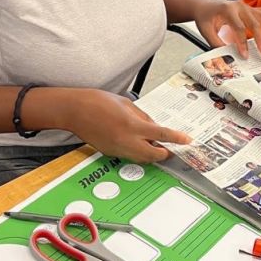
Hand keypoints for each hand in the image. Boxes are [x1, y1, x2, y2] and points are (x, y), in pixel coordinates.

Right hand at [65, 90, 190, 162]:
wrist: (74, 111)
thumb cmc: (97, 101)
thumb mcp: (126, 104)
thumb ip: (143, 117)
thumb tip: (154, 127)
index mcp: (132, 125)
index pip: (161, 135)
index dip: (177, 139)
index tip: (186, 140)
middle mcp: (126, 141)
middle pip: (154, 155)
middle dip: (165, 153)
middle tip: (170, 146)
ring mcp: (117, 150)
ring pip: (142, 159)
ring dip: (151, 154)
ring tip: (152, 143)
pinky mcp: (110, 153)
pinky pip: (129, 156)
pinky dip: (137, 152)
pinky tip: (135, 142)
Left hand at [193, 0, 260, 56]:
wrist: (205, 6)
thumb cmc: (206, 17)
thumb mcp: (205, 31)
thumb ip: (216, 42)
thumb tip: (227, 56)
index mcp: (227, 10)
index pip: (238, 28)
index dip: (242, 43)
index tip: (245, 55)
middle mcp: (239, 6)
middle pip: (254, 23)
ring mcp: (247, 6)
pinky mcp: (251, 9)